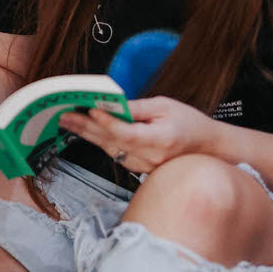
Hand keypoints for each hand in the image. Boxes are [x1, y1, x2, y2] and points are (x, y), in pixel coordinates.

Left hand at [59, 96, 219, 175]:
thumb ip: (136, 108)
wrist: (208, 147)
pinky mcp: (140, 168)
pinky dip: (100, 141)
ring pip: (110, 149)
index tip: (90, 109)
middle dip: (85, 127)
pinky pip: (116, 153)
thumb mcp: (165, 106)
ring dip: (87, 134)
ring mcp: (145, 166)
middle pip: (112, 142)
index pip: (127, 133)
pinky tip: (85, 131)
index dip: (107, 122)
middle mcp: (151, 157)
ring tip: (67, 121)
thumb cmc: (189, 123)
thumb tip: (110, 103)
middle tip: (64, 114)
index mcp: (160, 140)